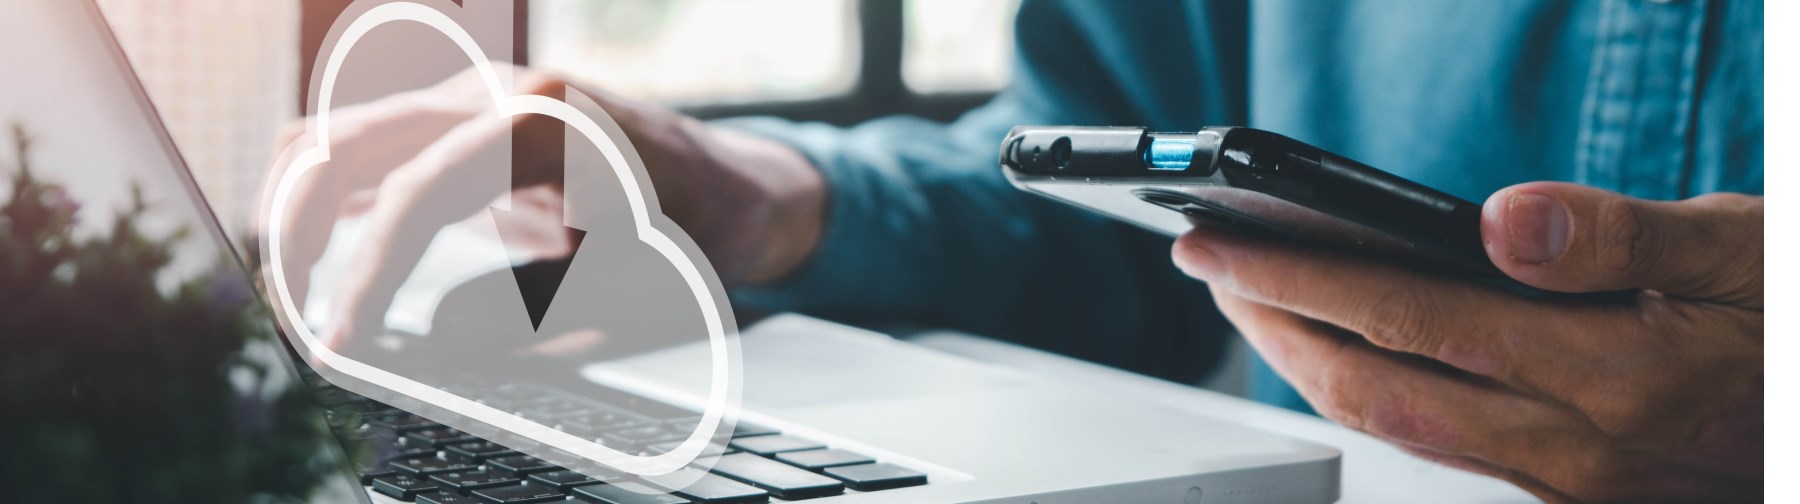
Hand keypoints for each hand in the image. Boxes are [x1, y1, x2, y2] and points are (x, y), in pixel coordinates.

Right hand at [263, 65, 824, 350]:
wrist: (734, 189)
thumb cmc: (694, 236)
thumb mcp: (627, 289)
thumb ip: (527, 315)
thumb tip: (425, 338)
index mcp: (543, 122)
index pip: (416, 194)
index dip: (368, 275)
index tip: (342, 341)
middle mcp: (497, 93)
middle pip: (348, 142)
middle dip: (302, 229)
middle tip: (289, 316)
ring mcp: (475, 101)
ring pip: (344, 134)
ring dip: (300, 205)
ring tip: (288, 289)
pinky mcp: (463, 128)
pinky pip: (373, 148)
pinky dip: (331, 195)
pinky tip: (312, 256)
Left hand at [1170, 182, 1761, 501]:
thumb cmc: (1799, 320)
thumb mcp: (1747, 251)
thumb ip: (1621, 240)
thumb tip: (1506, 222)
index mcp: (1613, 373)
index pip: (1408, 317)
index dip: (1298, 276)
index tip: (1221, 242)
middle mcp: (1576, 443)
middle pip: (1374, 389)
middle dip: (1273, 326)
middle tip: (1207, 265)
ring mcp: (1569, 478)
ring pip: (1397, 428)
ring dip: (1309, 367)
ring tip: (1254, 301)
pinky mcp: (1572, 490)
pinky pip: (1442, 446)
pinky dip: (1372, 396)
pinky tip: (1346, 355)